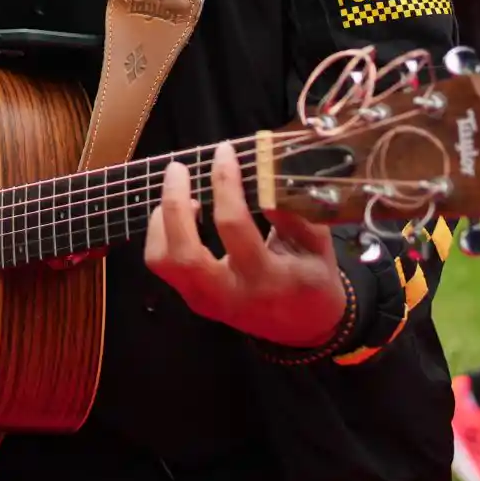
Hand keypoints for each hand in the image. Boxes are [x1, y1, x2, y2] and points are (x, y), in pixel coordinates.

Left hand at [143, 142, 345, 347]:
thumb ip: (295, 214)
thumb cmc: (313, 280)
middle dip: (173, 204)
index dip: (225, 184)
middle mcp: (229, 294)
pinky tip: (181, 214)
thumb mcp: (318, 247)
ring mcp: (206, 300)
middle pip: (182, 253)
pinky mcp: (193, 298)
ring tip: (179, 191)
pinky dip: (161, 232)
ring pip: (162, 260)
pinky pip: (163, 263)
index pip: (233, 226)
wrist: (304, 328)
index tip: (224, 152)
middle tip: (178, 167)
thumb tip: (265, 177)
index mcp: (266, 279)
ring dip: (161, 219)